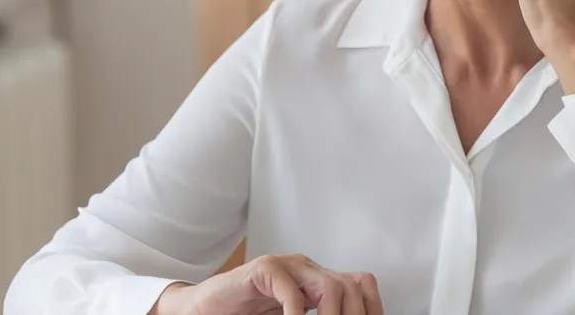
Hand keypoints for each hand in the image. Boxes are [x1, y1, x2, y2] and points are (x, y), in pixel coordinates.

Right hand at [151, 254, 381, 314]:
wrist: (204, 309)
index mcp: (317, 279)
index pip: (360, 285)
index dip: (371, 308)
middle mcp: (306, 268)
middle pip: (349, 286)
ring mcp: (285, 265)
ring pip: (328, 286)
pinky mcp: (262, 268)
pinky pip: (289, 287)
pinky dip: (295, 312)